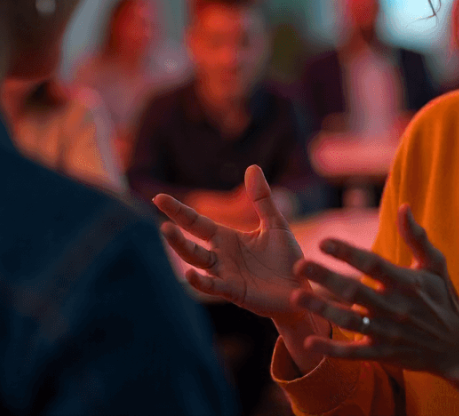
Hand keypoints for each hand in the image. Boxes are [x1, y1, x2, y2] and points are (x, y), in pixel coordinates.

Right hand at [154, 166, 309, 319]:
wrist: (300, 288)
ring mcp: (225, 275)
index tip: (158, 197)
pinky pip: (214, 286)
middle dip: (174, 231)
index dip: (178, 210)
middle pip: (190, 243)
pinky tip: (190, 274)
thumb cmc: (285, 258)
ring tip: (167, 231)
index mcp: (227, 238)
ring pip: (197, 261)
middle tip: (160, 218)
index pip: (196, 222)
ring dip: (182, 248)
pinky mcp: (236, 292)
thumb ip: (262, 199)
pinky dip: (201, 281)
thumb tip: (252, 166)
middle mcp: (221, 256)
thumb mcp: (275, 223)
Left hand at [290, 204, 458, 413]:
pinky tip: (310, 342)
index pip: (373, 264)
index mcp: (407, 283)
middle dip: (326, 277)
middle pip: (355, 291)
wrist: (458, 347)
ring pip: (350, 321)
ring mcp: (389, 333)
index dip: (348, 252)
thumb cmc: (444, 299)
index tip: (324, 241)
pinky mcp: (384, 354)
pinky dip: (333, 350)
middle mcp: (396, 308)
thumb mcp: (436, 265)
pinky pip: (354, 353)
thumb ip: (417, 237)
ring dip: (322, 309)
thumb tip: (404, 207)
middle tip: (298, 264)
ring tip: (297, 296)